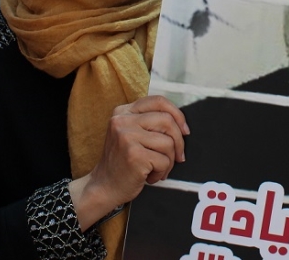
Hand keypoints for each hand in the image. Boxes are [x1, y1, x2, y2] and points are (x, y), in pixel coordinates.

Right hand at [70, 95, 188, 229]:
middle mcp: (122, 121)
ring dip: (169, 161)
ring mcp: (127, 137)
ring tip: (157, 169)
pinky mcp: (134, 155)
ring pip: (168, 143)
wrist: (104, 187)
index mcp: (123, 111)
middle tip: (178, 157)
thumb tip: (182, 125)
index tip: (184, 130)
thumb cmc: (123, 162)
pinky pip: (164, 161)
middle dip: (179, 141)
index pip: (158, 101)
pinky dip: (162, 172)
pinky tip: (150, 176)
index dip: (177, 114)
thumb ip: (150, 123)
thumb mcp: (131, 134)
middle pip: (167, 120)